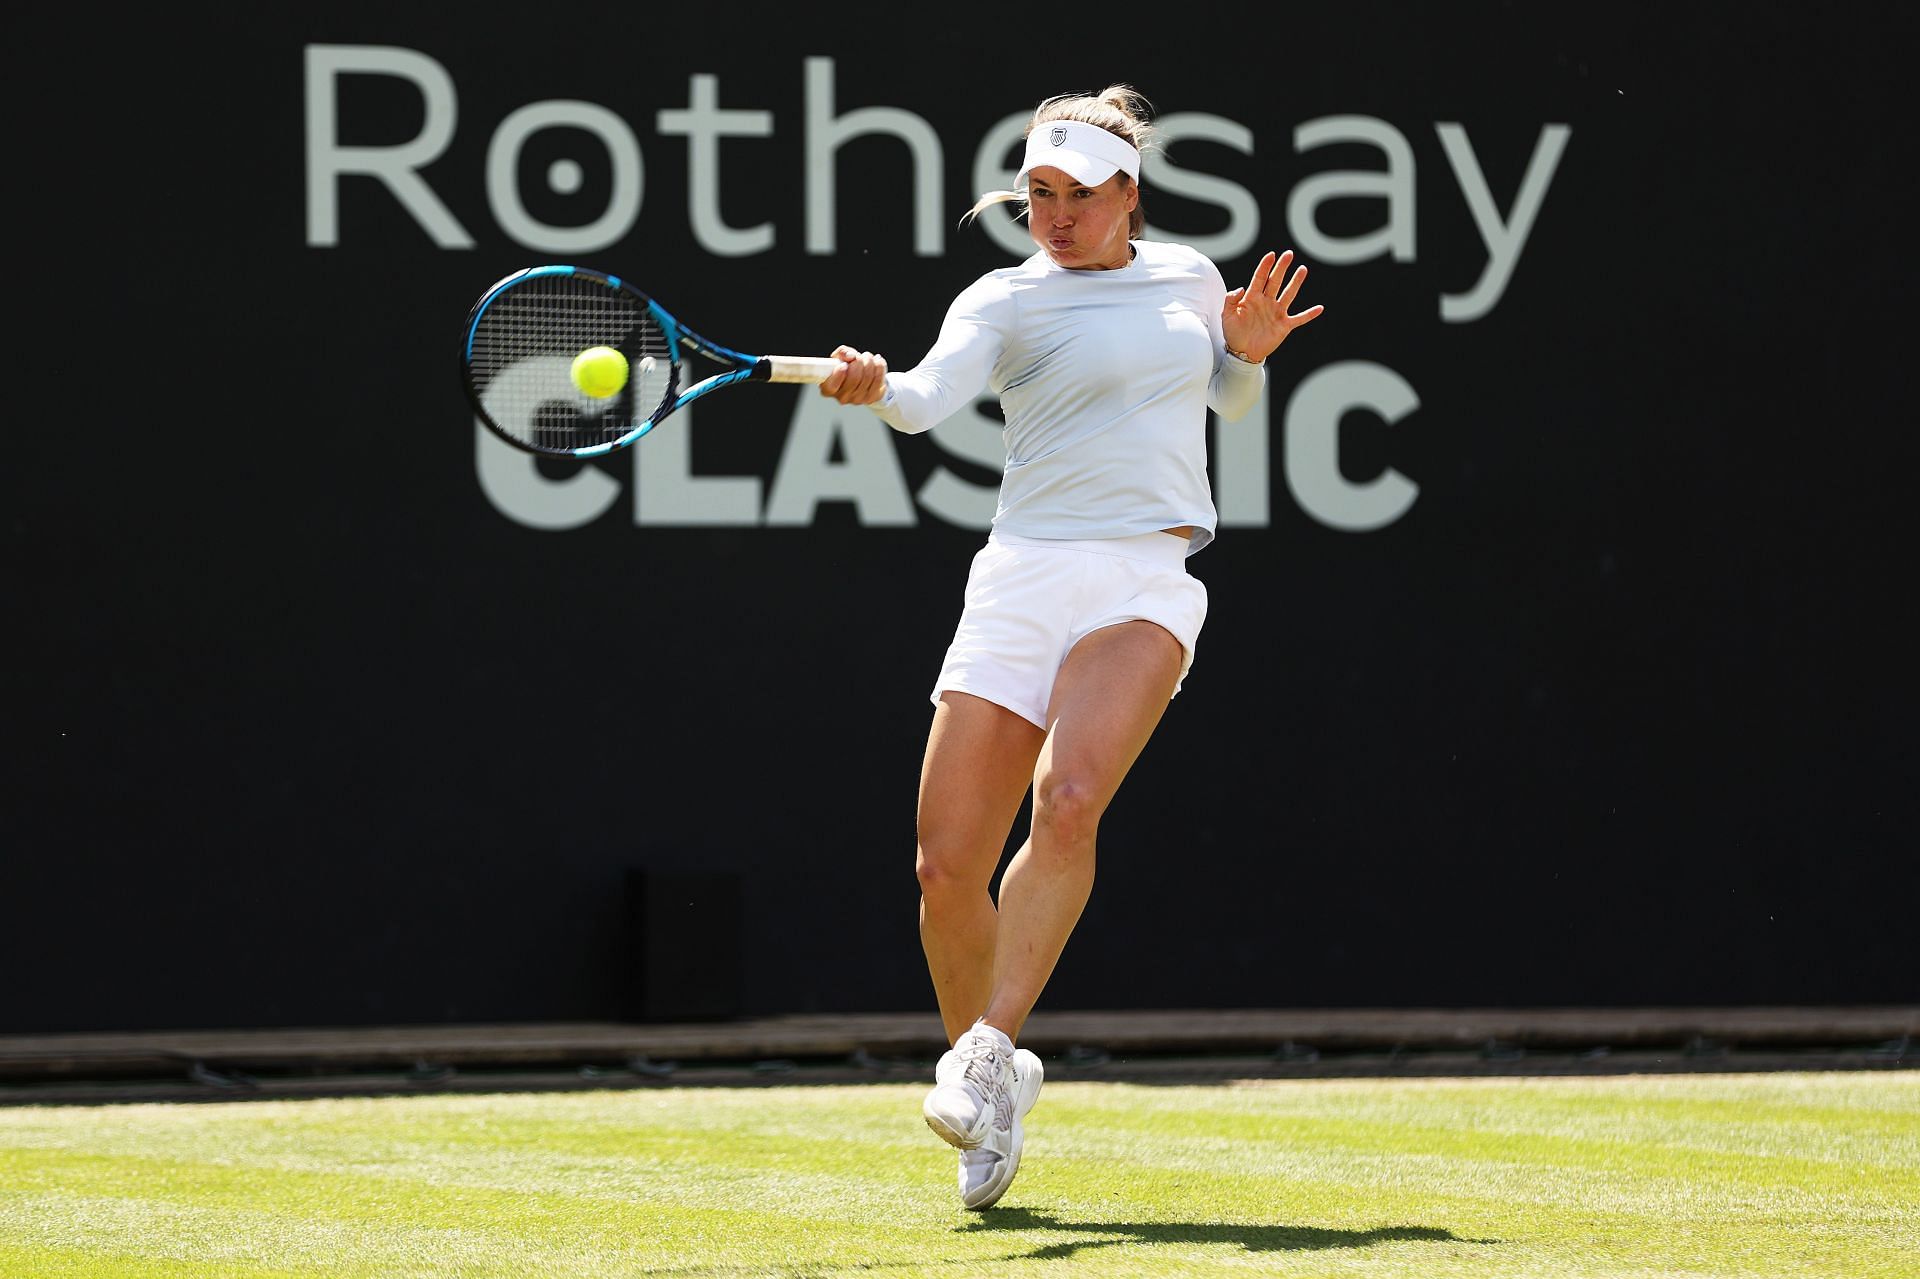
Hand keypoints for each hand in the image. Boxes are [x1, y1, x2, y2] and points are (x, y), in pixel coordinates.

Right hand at [819, 345, 888, 404]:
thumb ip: (841, 353)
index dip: (839, 374)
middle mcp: (842, 397)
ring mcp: (857, 400)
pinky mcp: (871, 398)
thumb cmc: (847, 367)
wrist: (861, 378)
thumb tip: (850, 355)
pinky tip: (877, 362)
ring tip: (867, 357)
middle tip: (859, 356)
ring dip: (870, 362)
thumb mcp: (839, 357)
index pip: (832, 385)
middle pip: (854, 378)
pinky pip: (879, 380)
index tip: (844, 365)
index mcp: (828, 388)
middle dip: (859, 362)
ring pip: (868, 377)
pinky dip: (879, 367)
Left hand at [1221, 249, 1323, 363]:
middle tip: (1289, 254)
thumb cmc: (1233, 333)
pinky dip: (1309, 314)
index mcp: (1252, 298)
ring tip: (1303, 269)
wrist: (1242, 352)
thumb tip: (1241, 287)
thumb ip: (1231, 300)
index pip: (1260, 278)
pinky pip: (1299, 319)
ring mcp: (1276, 313)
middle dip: (1282, 267)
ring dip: (1296, 282)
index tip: (1271, 255)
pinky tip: (1319, 308)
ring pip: (1289, 294)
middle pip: (1276, 281)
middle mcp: (1266, 302)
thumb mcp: (1227, 316)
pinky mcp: (1284, 325)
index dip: (1265, 266)